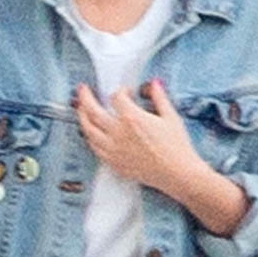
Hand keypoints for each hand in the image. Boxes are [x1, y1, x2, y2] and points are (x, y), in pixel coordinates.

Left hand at [75, 78, 200, 196]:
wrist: (177, 173)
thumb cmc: (176, 147)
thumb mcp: (171, 117)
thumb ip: (159, 98)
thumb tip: (153, 84)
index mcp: (132, 118)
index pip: (117, 97)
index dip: (121, 91)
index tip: (126, 92)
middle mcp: (118, 133)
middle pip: (93, 111)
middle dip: (85, 97)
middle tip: (83, 90)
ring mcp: (113, 149)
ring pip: (88, 130)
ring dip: (82, 117)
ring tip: (80, 109)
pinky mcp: (114, 163)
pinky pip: (95, 148)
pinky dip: (90, 137)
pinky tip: (90, 133)